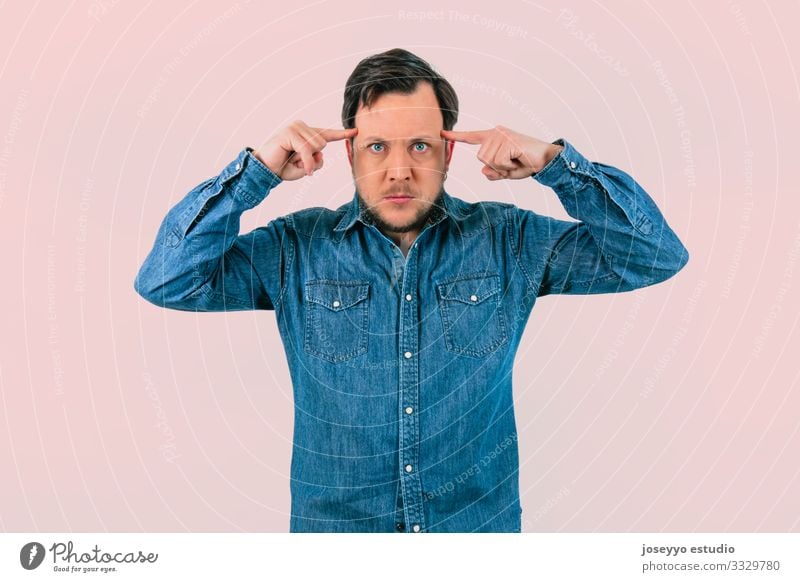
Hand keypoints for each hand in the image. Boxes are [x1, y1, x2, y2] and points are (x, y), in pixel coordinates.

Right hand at [255, 121, 357, 180]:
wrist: (266, 170)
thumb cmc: (284, 167)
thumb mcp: (307, 167)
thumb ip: (318, 160)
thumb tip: (320, 152)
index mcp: (307, 134)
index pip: (327, 133)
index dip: (342, 134)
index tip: (355, 131)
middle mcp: (302, 127)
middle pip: (323, 143)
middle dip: (313, 158)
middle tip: (297, 162)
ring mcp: (295, 128)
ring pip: (317, 146)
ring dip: (307, 160)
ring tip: (292, 160)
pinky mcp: (290, 133)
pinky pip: (307, 150)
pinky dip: (305, 162)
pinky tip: (299, 167)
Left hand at [440, 125, 562, 179]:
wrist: (546, 158)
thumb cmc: (527, 163)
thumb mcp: (507, 172)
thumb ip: (494, 172)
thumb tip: (484, 172)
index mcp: (493, 137)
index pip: (472, 137)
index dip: (456, 136)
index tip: (442, 133)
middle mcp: (495, 133)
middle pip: (481, 158)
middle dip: (496, 167)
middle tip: (512, 163)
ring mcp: (501, 135)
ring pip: (488, 160)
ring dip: (502, 167)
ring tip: (515, 160)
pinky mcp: (507, 141)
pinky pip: (498, 162)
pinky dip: (508, 166)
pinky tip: (518, 159)